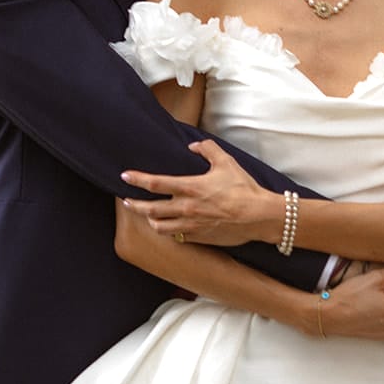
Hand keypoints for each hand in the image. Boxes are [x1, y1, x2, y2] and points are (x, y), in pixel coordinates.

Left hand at [120, 140, 277, 246]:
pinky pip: (177, 236)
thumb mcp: (226, 161)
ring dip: (150, 220)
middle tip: (125, 201)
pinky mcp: (199, 237)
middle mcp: (186, 208)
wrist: (258, 216)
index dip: (136, 180)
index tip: (125, 176)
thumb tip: (193, 146)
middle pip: (150, 209)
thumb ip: (207, 149)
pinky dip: (170, 231)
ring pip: (160, 227)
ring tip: (146, 215)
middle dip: (134, 205)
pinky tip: (170, 226)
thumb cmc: (243, 188)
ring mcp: (191, 225)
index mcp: (190, 188)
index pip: (155, 184)